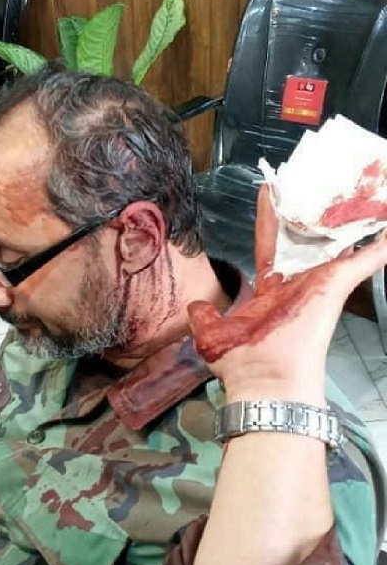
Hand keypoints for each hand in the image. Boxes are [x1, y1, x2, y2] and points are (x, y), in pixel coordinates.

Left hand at [188, 184, 386, 400]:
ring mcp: (317, 285)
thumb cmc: (240, 362)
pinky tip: (386, 231)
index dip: (268, 219)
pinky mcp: (333, 287)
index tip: (269, 193)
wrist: (263, 383)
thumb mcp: (211, 332)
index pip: (269, 244)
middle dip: (308, 211)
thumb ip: (204, 314)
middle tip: (312, 181)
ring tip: (361, 194)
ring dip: (347, 221)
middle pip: (305, 239)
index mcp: (269, 291)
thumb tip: (197, 306)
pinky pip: (362, 262)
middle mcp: (296, 285)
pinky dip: (377, 247)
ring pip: (336, 245)